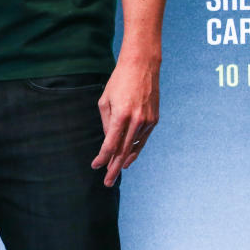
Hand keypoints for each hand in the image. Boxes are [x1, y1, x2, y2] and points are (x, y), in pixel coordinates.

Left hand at [91, 58, 159, 186]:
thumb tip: (109, 141)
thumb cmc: (119, 81)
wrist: (142, 66)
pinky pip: (143, 139)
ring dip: (124, 160)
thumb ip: (106, 123)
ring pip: (134, 147)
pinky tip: (128, 158)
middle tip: (107, 183)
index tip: (95, 166)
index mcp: (121, 116)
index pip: (110, 145)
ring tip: (116, 172)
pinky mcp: (154, 120)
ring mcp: (147, 121)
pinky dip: (135, 149)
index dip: (102, 158)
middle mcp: (136, 121)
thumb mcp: (105, 100)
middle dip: (113, 168)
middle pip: (123, 151)